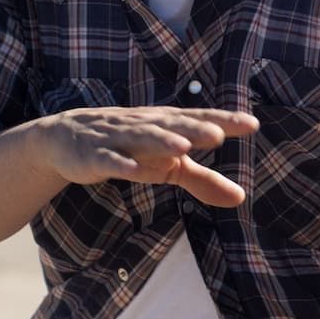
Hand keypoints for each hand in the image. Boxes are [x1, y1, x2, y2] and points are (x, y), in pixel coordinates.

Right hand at [34, 105, 257, 206]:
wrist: (67, 139)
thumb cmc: (131, 149)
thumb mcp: (170, 166)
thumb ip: (204, 180)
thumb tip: (241, 198)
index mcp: (167, 125)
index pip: (200, 120)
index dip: (225, 121)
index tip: (252, 124)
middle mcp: (146, 126)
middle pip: (174, 126)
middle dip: (195, 129)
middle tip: (219, 134)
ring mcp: (119, 139)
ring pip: (142, 138)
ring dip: (162, 141)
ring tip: (183, 147)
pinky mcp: (94, 156)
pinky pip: (109, 160)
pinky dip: (120, 164)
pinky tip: (132, 170)